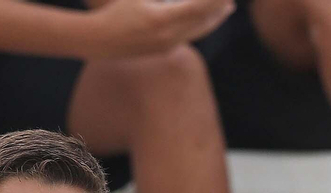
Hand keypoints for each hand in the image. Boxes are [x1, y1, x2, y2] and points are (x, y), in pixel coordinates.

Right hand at [90, 0, 233, 57]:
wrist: (99, 40)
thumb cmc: (115, 10)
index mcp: (162, 19)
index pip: (198, 8)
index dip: (214, 0)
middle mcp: (168, 36)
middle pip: (203, 23)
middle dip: (219, 10)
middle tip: (232, 2)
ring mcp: (166, 46)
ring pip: (197, 32)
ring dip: (213, 20)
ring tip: (225, 11)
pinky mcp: (163, 50)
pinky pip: (188, 37)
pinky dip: (200, 27)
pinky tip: (203, 21)